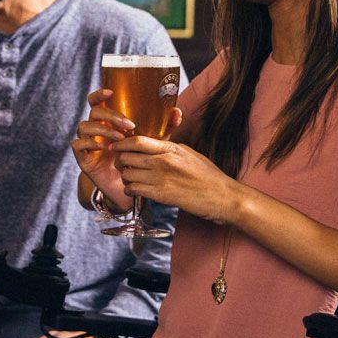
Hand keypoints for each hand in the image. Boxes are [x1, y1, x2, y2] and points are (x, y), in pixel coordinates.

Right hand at [72, 87, 169, 211]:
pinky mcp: (82, 157)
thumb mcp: (152, 143)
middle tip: (129, 125)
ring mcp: (87, 142)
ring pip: (84, 126)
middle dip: (111, 115)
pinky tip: (104, 148)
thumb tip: (178, 111)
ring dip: (102, 129)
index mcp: (108, 121)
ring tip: (120, 138)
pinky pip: (77, 144)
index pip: (97, 101)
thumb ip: (164, 127)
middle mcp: (95, 129)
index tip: (111, 92)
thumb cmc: (136, 161)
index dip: (100, 94)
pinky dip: (89, 143)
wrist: (126, 188)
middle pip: (94, 111)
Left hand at [116, 133, 244, 224]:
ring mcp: (161, 178)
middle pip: (127, 157)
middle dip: (120, 161)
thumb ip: (169, 148)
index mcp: (171, 148)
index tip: (115, 146)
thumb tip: (153, 145)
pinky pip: (134, 189)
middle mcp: (163, 161)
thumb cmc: (207, 175)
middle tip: (121, 166)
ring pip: (127, 174)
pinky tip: (136, 191)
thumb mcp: (188, 154)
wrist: (222, 196)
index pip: (137, 141)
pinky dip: (130, 190)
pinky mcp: (161, 195)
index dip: (122, 143)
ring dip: (125, 178)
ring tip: (131, 180)